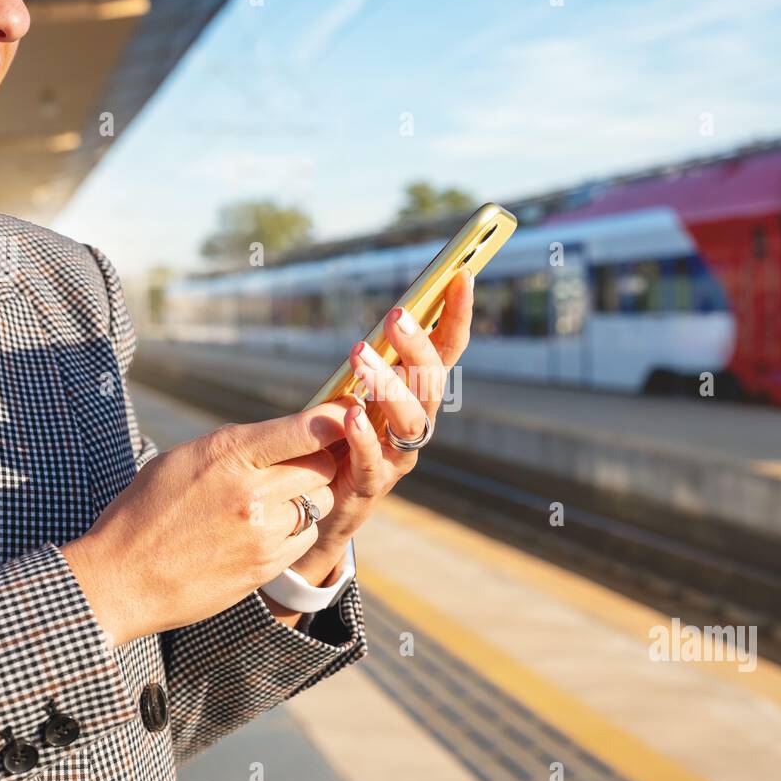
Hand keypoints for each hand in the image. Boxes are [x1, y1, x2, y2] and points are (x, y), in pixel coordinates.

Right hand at [62, 402, 349, 646]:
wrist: (122, 580)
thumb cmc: (145, 512)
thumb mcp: (183, 459)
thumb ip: (237, 445)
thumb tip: (286, 433)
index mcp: (228, 453)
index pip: (307, 428)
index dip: (335, 418)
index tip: (348, 412)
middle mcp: (252, 491)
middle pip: (322, 465)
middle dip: (317, 460)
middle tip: (296, 464)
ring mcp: (263, 532)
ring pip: (320, 502)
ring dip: (308, 497)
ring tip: (271, 501)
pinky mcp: (267, 565)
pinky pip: (307, 537)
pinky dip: (296, 530)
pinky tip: (264, 530)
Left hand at [288, 268, 474, 582]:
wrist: (318, 507)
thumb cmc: (337, 436)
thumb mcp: (356, 389)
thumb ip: (376, 359)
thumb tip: (395, 311)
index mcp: (417, 394)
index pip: (448, 349)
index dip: (458, 313)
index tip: (462, 273)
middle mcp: (417, 423)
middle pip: (432, 382)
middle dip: (418, 346)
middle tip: (396, 314)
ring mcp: (398, 456)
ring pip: (410, 421)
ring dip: (389, 385)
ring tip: (359, 355)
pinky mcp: (370, 485)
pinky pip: (372, 460)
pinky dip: (364, 436)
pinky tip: (350, 414)